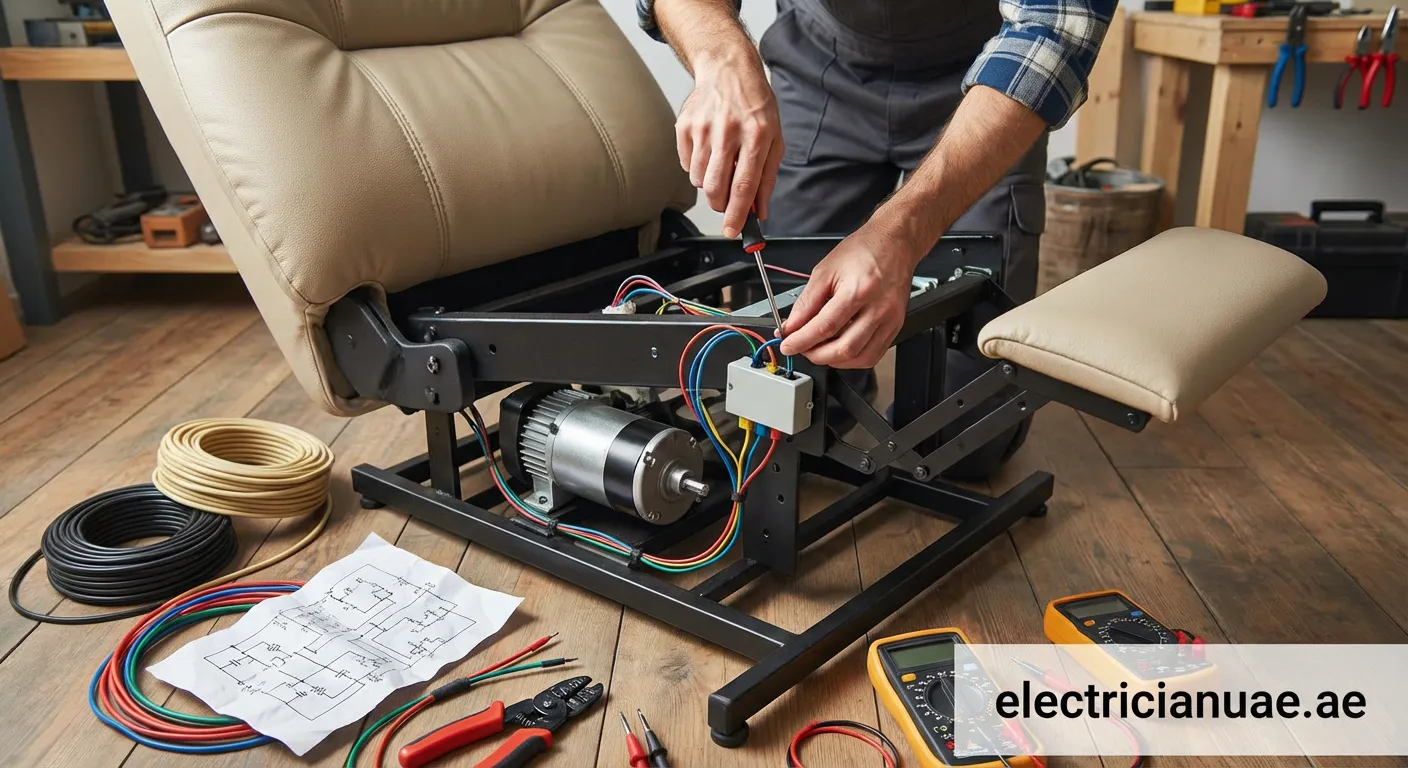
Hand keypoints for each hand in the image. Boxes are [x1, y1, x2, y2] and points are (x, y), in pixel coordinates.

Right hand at [676, 55, 782, 237]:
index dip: (737, 214)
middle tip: (726, 203)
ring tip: (720, 166)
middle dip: (720, 205)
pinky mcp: (685, 126)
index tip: (733, 231)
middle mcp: (728, 131)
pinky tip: (709, 151)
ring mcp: (703, 128)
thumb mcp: (774, 138)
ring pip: (698, 180)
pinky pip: (686, 165)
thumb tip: (759, 211)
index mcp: (756, 135)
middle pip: (715, 188)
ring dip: (709, 185)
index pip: (744, 185)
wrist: (728, 70)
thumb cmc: (755, 105)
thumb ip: (767, 178)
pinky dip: (697, 168)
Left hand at [779, 224, 920, 368]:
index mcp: (858, 291)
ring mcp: (890, 320)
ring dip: (834, 360)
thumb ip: (806, 302)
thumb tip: (791, 326)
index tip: (788, 346)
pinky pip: (873, 355)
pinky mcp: (895, 326)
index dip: (802, 341)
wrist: (894, 243)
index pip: (825, 327)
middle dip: (816, 355)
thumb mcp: (825, 270)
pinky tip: (840, 350)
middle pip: (844, 348)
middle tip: (802, 348)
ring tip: (819, 349)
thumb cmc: (863, 251)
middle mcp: (878, 308)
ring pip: (860, 358)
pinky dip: (853, 359)